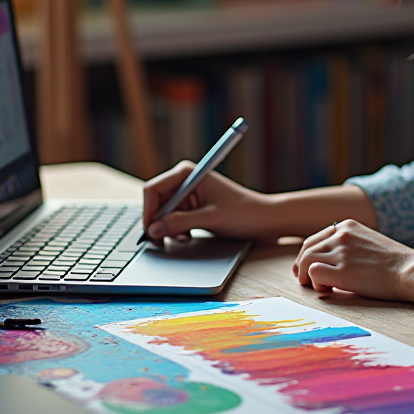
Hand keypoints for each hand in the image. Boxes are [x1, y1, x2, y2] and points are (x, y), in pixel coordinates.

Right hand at [142, 162, 276, 240]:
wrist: (265, 220)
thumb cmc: (244, 213)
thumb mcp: (210, 219)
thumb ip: (179, 223)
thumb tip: (153, 229)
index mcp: (189, 173)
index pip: (154, 188)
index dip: (148, 210)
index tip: (150, 231)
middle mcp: (187, 180)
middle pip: (156, 201)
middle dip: (159, 221)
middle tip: (164, 240)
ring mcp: (189, 194)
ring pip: (164, 213)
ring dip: (168, 228)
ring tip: (184, 238)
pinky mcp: (194, 208)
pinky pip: (173, 219)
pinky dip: (176, 230)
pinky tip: (187, 237)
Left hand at [292, 219, 413, 306]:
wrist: (410, 271)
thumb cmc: (393, 262)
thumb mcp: (367, 241)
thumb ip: (348, 244)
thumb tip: (328, 258)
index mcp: (346, 225)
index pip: (314, 239)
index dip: (306, 256)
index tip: (306, 269)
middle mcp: (341, 234)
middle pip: (306, 249)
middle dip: (302, 267)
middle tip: (306, 282)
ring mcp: (342, 252)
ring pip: (306, 261)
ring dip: (307, 277)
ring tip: (321, 287)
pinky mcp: (343, 271)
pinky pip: (314, 273)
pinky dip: (315, 283)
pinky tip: (328, 289)